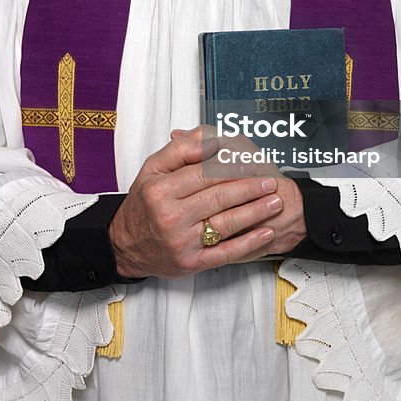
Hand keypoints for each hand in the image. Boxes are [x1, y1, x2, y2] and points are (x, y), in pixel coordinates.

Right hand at [109, 126, 285, 278]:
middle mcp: (171, 216)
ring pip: (226, 224)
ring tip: (275, 202)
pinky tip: (266, 232)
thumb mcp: (153, 168)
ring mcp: (182, 242)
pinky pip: (225, 252)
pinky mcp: (192, 263)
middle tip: (270, 181)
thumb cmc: (144, 203)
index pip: (204, 173)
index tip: (251, 162)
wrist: (125, 245)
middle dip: (249, 188)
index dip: (231, 166)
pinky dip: (249, 243)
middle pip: (218, 198)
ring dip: (255, 212)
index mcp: (162, 190)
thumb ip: (181, 149)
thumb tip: (210, 137)